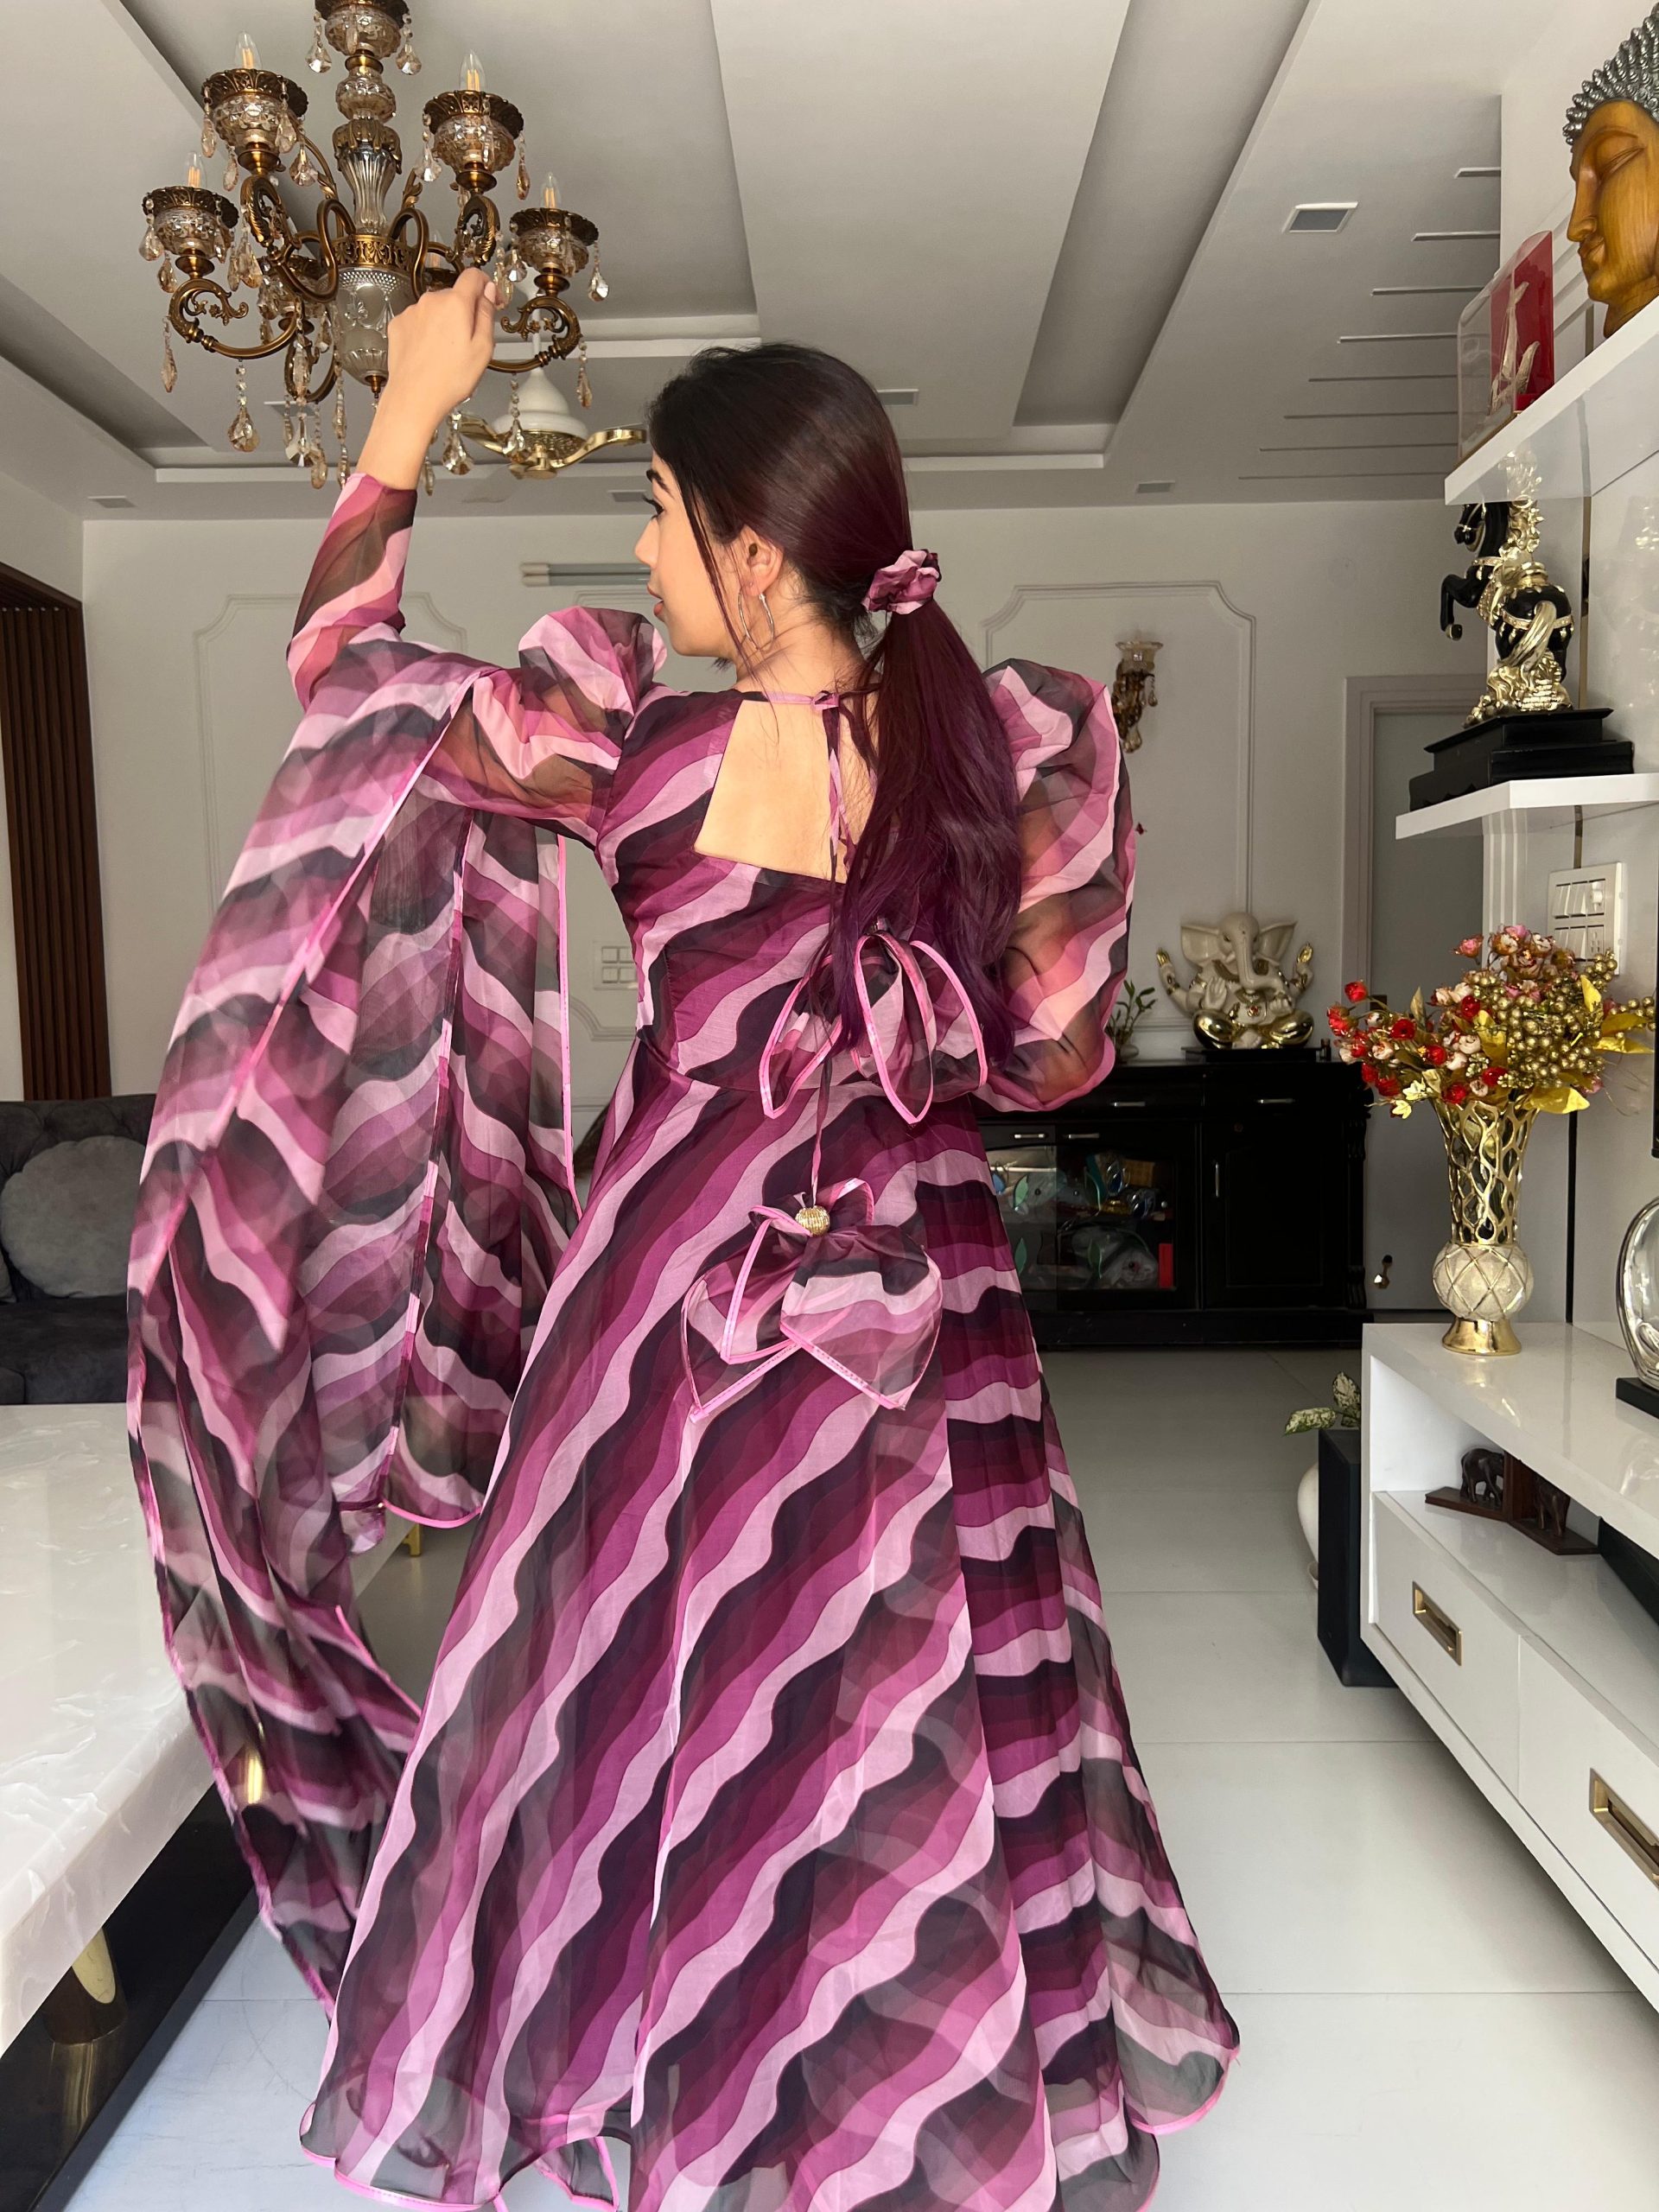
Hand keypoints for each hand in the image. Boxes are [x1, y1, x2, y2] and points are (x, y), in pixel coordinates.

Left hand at [355, 268, 501, 488]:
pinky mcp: (399, 324)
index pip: (474, 276)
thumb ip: (487, 314)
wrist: (414, 397)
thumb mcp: (483, 348)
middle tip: (469, 340)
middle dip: (465, 311)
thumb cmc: (450, 378)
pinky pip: (419, 320)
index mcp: (456, 303)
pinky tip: (430, 352)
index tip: (492, 299)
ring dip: (445, 322)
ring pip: (436, 309)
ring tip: (447, 352)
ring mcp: (412, 311)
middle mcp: (432, 300)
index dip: (487, 285)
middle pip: (455, 295)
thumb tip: (488, 292)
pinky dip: (427, 331)